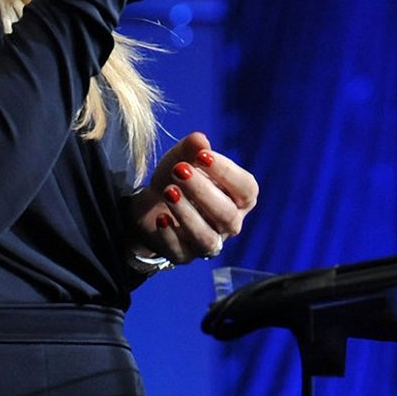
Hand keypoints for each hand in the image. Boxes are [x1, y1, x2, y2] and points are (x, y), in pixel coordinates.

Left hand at [129, 132, 258, 263]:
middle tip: (179, 170)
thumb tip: (200, 140)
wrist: (150, 202)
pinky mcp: (184, 256)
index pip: (246, 189)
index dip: (228, 172)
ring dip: (188, 214)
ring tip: (169, 191)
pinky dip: (170, 235)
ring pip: (207, 238)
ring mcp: (208, 243)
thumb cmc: (177, 177)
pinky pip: (181, 252)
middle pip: (226, 215)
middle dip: (203, 191)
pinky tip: (161, 218)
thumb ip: (192, 148)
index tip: (203, 155)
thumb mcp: (182, 157)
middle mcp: (229, 224)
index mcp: (239, 198)